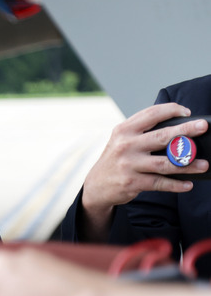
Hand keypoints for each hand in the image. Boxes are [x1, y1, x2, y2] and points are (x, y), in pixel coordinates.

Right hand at [80, 103, 207, 239]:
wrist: (96, 185)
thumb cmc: (116, 159)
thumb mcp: (122, 140)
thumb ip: (143, 132)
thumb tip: (178, 129)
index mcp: (124, 130)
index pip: (151, 114)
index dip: (171, 110)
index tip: (187, 112)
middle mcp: (126, 145)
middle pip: (161, 137)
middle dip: (185, 131)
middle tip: (202, 127)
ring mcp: (129, 164)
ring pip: (164, 163)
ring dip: (187, 164)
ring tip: (204, 164)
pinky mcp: (132, 182)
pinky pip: (159, 183)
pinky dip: (176, 185)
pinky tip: (188, 184)